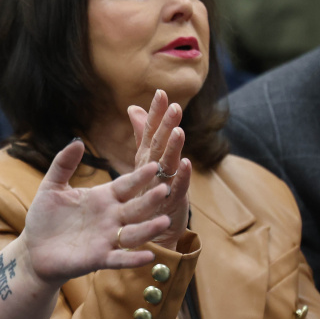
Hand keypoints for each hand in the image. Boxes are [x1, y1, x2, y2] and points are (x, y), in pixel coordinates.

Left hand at [19, 140, 171, 287]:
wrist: (33, 249)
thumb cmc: (45, 217)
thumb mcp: (52, 187)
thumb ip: (64, 164)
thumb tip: (78, 141)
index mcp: (103, 198)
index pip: (126, 185)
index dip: (139, 177)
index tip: (154, 165)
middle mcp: (111, 218)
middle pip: (136, 208)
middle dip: (150, 199)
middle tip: (165, 189)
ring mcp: (107, 239)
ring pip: (134, 233)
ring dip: (149, 228)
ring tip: (164, 221)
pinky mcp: (99, 259)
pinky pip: (119, 259)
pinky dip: (133, 258)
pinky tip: (148, 256)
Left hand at [128, 89, 192, 249]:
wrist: (157, 226)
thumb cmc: (151, 190)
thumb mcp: (143, 161)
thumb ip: (141, 136)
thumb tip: (133, 108)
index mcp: (151, 157)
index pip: (153, 132)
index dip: (156, 114)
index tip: (160, 92)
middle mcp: (162, 167)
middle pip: (164, 144)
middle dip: (169, 125)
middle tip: (175, 106)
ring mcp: (170, 184)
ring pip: (171, 164)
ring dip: (176, 148)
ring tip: (179, 131)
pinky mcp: (174, 202)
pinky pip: (178, 188)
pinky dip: (182, 177)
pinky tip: (186, 164)